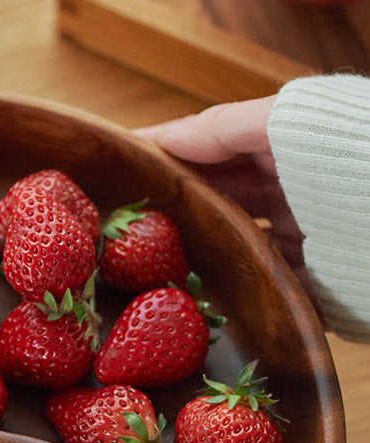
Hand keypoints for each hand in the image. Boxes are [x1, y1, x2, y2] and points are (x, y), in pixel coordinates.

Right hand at [136, 95, 318, 312]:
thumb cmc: (351, 160)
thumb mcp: (284, 125)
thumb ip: (223, 128)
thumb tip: (163, 137)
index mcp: (284, 150)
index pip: (210, 150)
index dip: (165, 158)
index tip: (117, 169)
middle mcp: (289, 195)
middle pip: (215, 203)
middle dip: (171, 210)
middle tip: (119, 224)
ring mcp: (297, 242)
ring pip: (230, 249)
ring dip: (193, 256)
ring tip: (142, 266)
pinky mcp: (306, 286)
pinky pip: (256, 288)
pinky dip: (226, 292)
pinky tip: (190, 297)